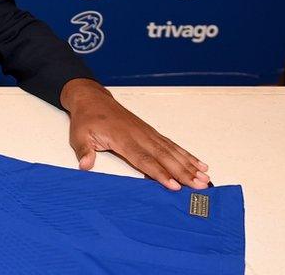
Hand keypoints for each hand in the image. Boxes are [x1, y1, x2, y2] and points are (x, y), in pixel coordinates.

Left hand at [61, 78, 209, 190]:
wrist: (92, 99)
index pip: (143, 159)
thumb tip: (85, 165)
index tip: (174, 185)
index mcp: (122, 138)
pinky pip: (171, 144)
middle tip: (200, 185)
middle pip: (164, 156)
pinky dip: (186, 154)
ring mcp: (147, 133)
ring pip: (171, 151)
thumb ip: (83, 151)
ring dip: (189, 164)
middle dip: (183, 172)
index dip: (159, 173)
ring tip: (205, 177)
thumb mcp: (78, 135)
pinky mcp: (150, 132)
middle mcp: (139, 135)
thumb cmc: (86, 119)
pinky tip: (198, 163)